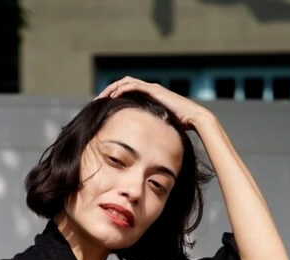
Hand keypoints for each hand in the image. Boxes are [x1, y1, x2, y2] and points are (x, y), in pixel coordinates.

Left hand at [93, 76, 211, 130]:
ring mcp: (152, 88)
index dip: (113, 97)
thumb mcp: (158, 128)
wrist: (193, 119)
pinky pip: (133, 85)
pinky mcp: (154, 89)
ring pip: (125, 82)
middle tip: (96, 101)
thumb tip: (139, 146)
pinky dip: (121, 89)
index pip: (126, 92)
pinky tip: (112, 97)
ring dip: (111, 88)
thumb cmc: (180, 127)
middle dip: (108, 91)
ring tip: (101, 98)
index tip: (102, 108)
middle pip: (122, 85)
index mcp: (149, 98)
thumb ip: (149, 130)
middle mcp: (149, 89)